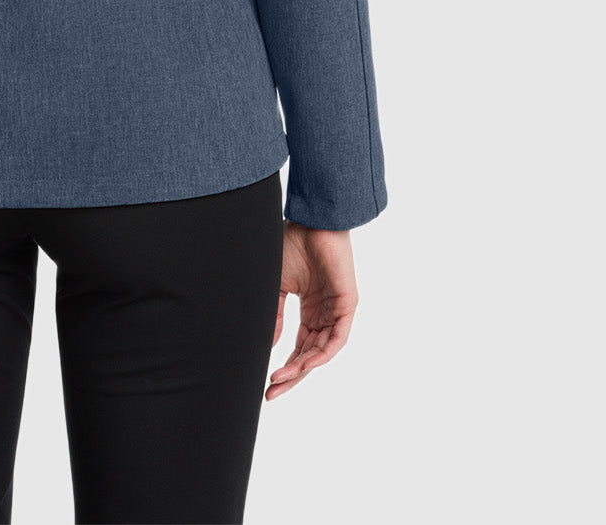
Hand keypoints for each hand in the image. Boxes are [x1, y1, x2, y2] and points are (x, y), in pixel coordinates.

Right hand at [265, 220, 357, 399]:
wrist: (310, 221)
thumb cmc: (293, 244)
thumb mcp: (277, 286)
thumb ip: (275, 315)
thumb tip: (270, 345)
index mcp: (311, 310)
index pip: (300, 348)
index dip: (285, 367)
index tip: (267, 383)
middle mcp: (325, 314)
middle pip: (310, 355)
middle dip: (291, 376)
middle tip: (272, 393)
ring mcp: (337, 311)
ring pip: (323, 351)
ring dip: (302, 368)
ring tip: (281, 378)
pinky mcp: (347, 305)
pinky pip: (337, 338)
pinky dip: (322, 353)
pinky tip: (305, 364)